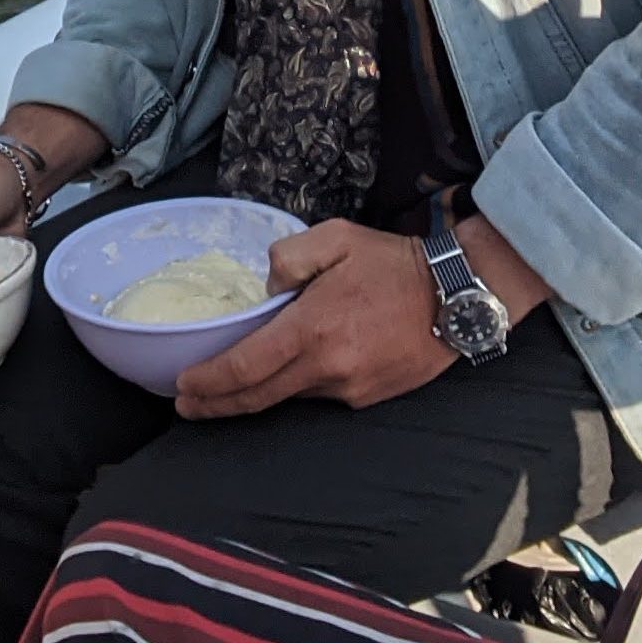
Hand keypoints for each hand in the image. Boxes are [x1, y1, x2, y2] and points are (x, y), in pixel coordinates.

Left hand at [174, 220, 457, 418]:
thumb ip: (288, 256)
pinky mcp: (368, 398)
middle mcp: (326, 367)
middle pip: (257, 397)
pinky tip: (290, 372)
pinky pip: (321, 394)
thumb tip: (265, 288)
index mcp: (311, 328)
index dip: (208, 382)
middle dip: (216, 405)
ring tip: (229, 387)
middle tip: (188, 406)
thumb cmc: (394, 262)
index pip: (244, 367)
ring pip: (289, 396)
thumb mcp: (335, 236)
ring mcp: (349, 388)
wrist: (457, 294)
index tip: (183, 387)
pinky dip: (299, 385)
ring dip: (257, 394)